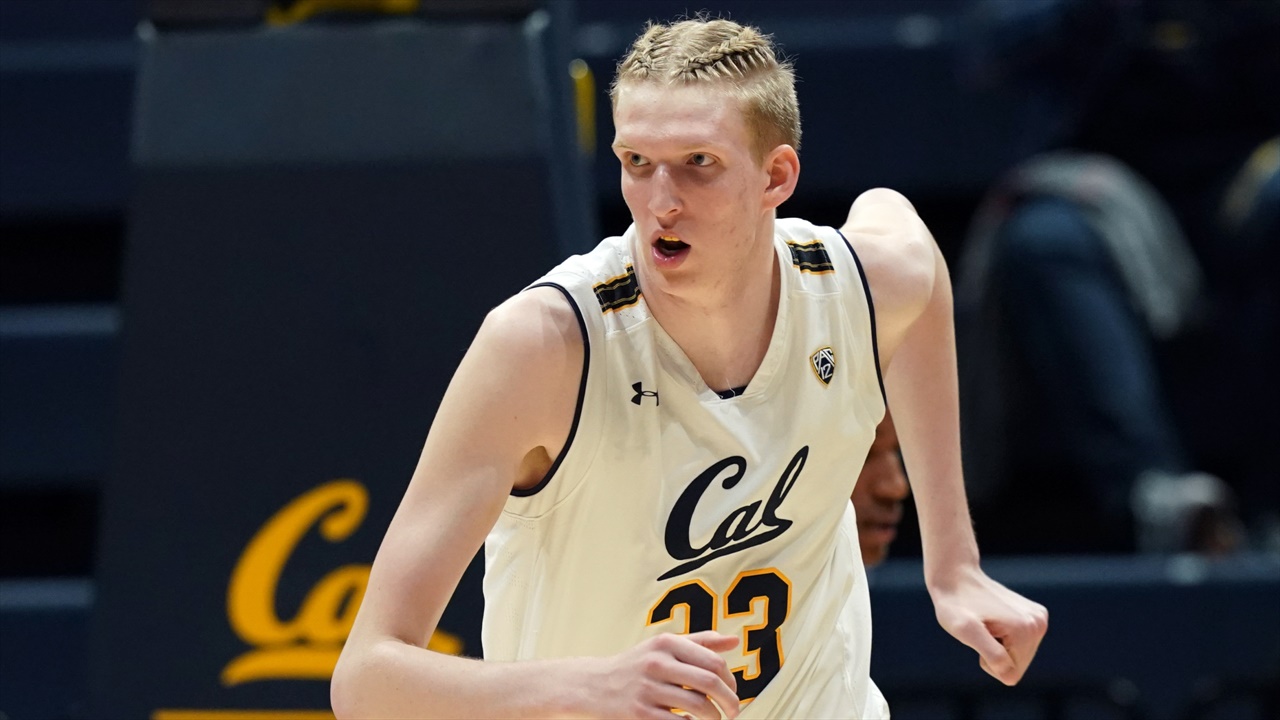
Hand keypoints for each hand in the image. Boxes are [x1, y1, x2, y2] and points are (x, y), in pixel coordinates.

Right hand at [591, 631, 740, 718]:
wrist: (593, 686)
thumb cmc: (636, 666)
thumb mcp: (663, 647)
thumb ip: (699, 642)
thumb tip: (734, 640)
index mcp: (666, 643)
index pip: (713, 661)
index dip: (730, 680)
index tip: (732, 691)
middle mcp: (656, 662)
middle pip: (709, 682)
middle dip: (730, 701)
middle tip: (734, 711)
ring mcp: (647, 689)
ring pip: (698, 706)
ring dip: (714, 717)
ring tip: (714, 719)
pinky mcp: (640, 713)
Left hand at [930, 566, 1047, 685]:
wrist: (955, 578)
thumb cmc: (955, 605)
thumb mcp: (965, 630)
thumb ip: (991, 653)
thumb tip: (1010, 675)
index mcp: (1026, 630)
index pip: (1011, 675)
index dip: (988, 662)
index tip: (979, 637)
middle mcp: (1039, 623)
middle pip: (1018, 666)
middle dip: (995, 654)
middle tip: (981, 630)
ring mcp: (1039, 618)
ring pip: (1020, 657)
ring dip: (999, 646)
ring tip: (987, 625)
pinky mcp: (1035, 615)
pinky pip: (1021, 645)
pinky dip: (1004, 638)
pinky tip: (993, 620)